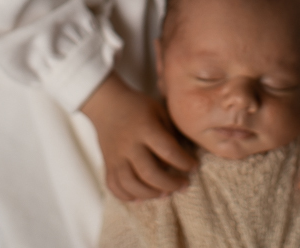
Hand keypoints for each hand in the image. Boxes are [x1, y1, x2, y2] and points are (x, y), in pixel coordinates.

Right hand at [81, 72, 196, 200]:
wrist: (106, 103)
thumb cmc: (137, 106)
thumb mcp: (158, 110)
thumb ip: (169, 132)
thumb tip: (180, 158)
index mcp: (145, 128)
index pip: (168, 151)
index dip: (184, 162)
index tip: (194, 166)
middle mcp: (129, 144)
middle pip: (149, 173)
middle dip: (170, 184)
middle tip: (183, 184)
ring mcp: (115, 156)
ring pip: (131, 184)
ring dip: (150, 194)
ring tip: (164, 193)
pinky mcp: (107, 164)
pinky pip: (115, 186)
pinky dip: (128, 196)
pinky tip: (142, 196)